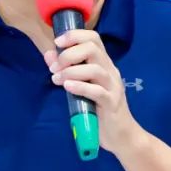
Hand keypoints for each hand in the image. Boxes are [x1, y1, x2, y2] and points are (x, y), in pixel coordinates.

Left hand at [44, 29, 144, 153]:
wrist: (121, 135)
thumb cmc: (99, 110)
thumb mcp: (81, 88)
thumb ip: (67, 71)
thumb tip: (49, 56)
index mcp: (104, 64)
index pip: (94, 38)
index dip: (75, 35)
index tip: (57, 42)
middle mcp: (110, 71)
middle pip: (93, 49)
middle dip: (69, 54)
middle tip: (55, 67)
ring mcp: (113, 87)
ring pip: (95, 69)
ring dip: (71, 71)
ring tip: (57, 79)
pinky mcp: (112, 103)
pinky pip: (97, 91)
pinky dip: (80, 87)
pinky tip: (68, 87)